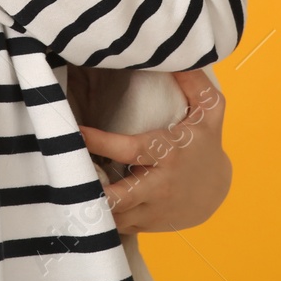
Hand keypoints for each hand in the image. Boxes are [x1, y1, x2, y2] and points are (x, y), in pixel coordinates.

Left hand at [76, 70, 231, 233]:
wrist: (217, 188)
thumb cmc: (205, 141)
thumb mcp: (209, 109)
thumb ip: (193, 81)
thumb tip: (175, 54)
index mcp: (168, 153)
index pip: (129, 149)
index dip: (100, 142)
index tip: (76, 132)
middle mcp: (158, 185)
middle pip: (119, 197)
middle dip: (91, 191)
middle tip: (63, 174)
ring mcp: (151, 209)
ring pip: (113, 215)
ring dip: (88, 203)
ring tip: (64, 184)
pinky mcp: (145, 224)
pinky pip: (115, 225)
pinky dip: (96, 216)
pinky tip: (80, 199)